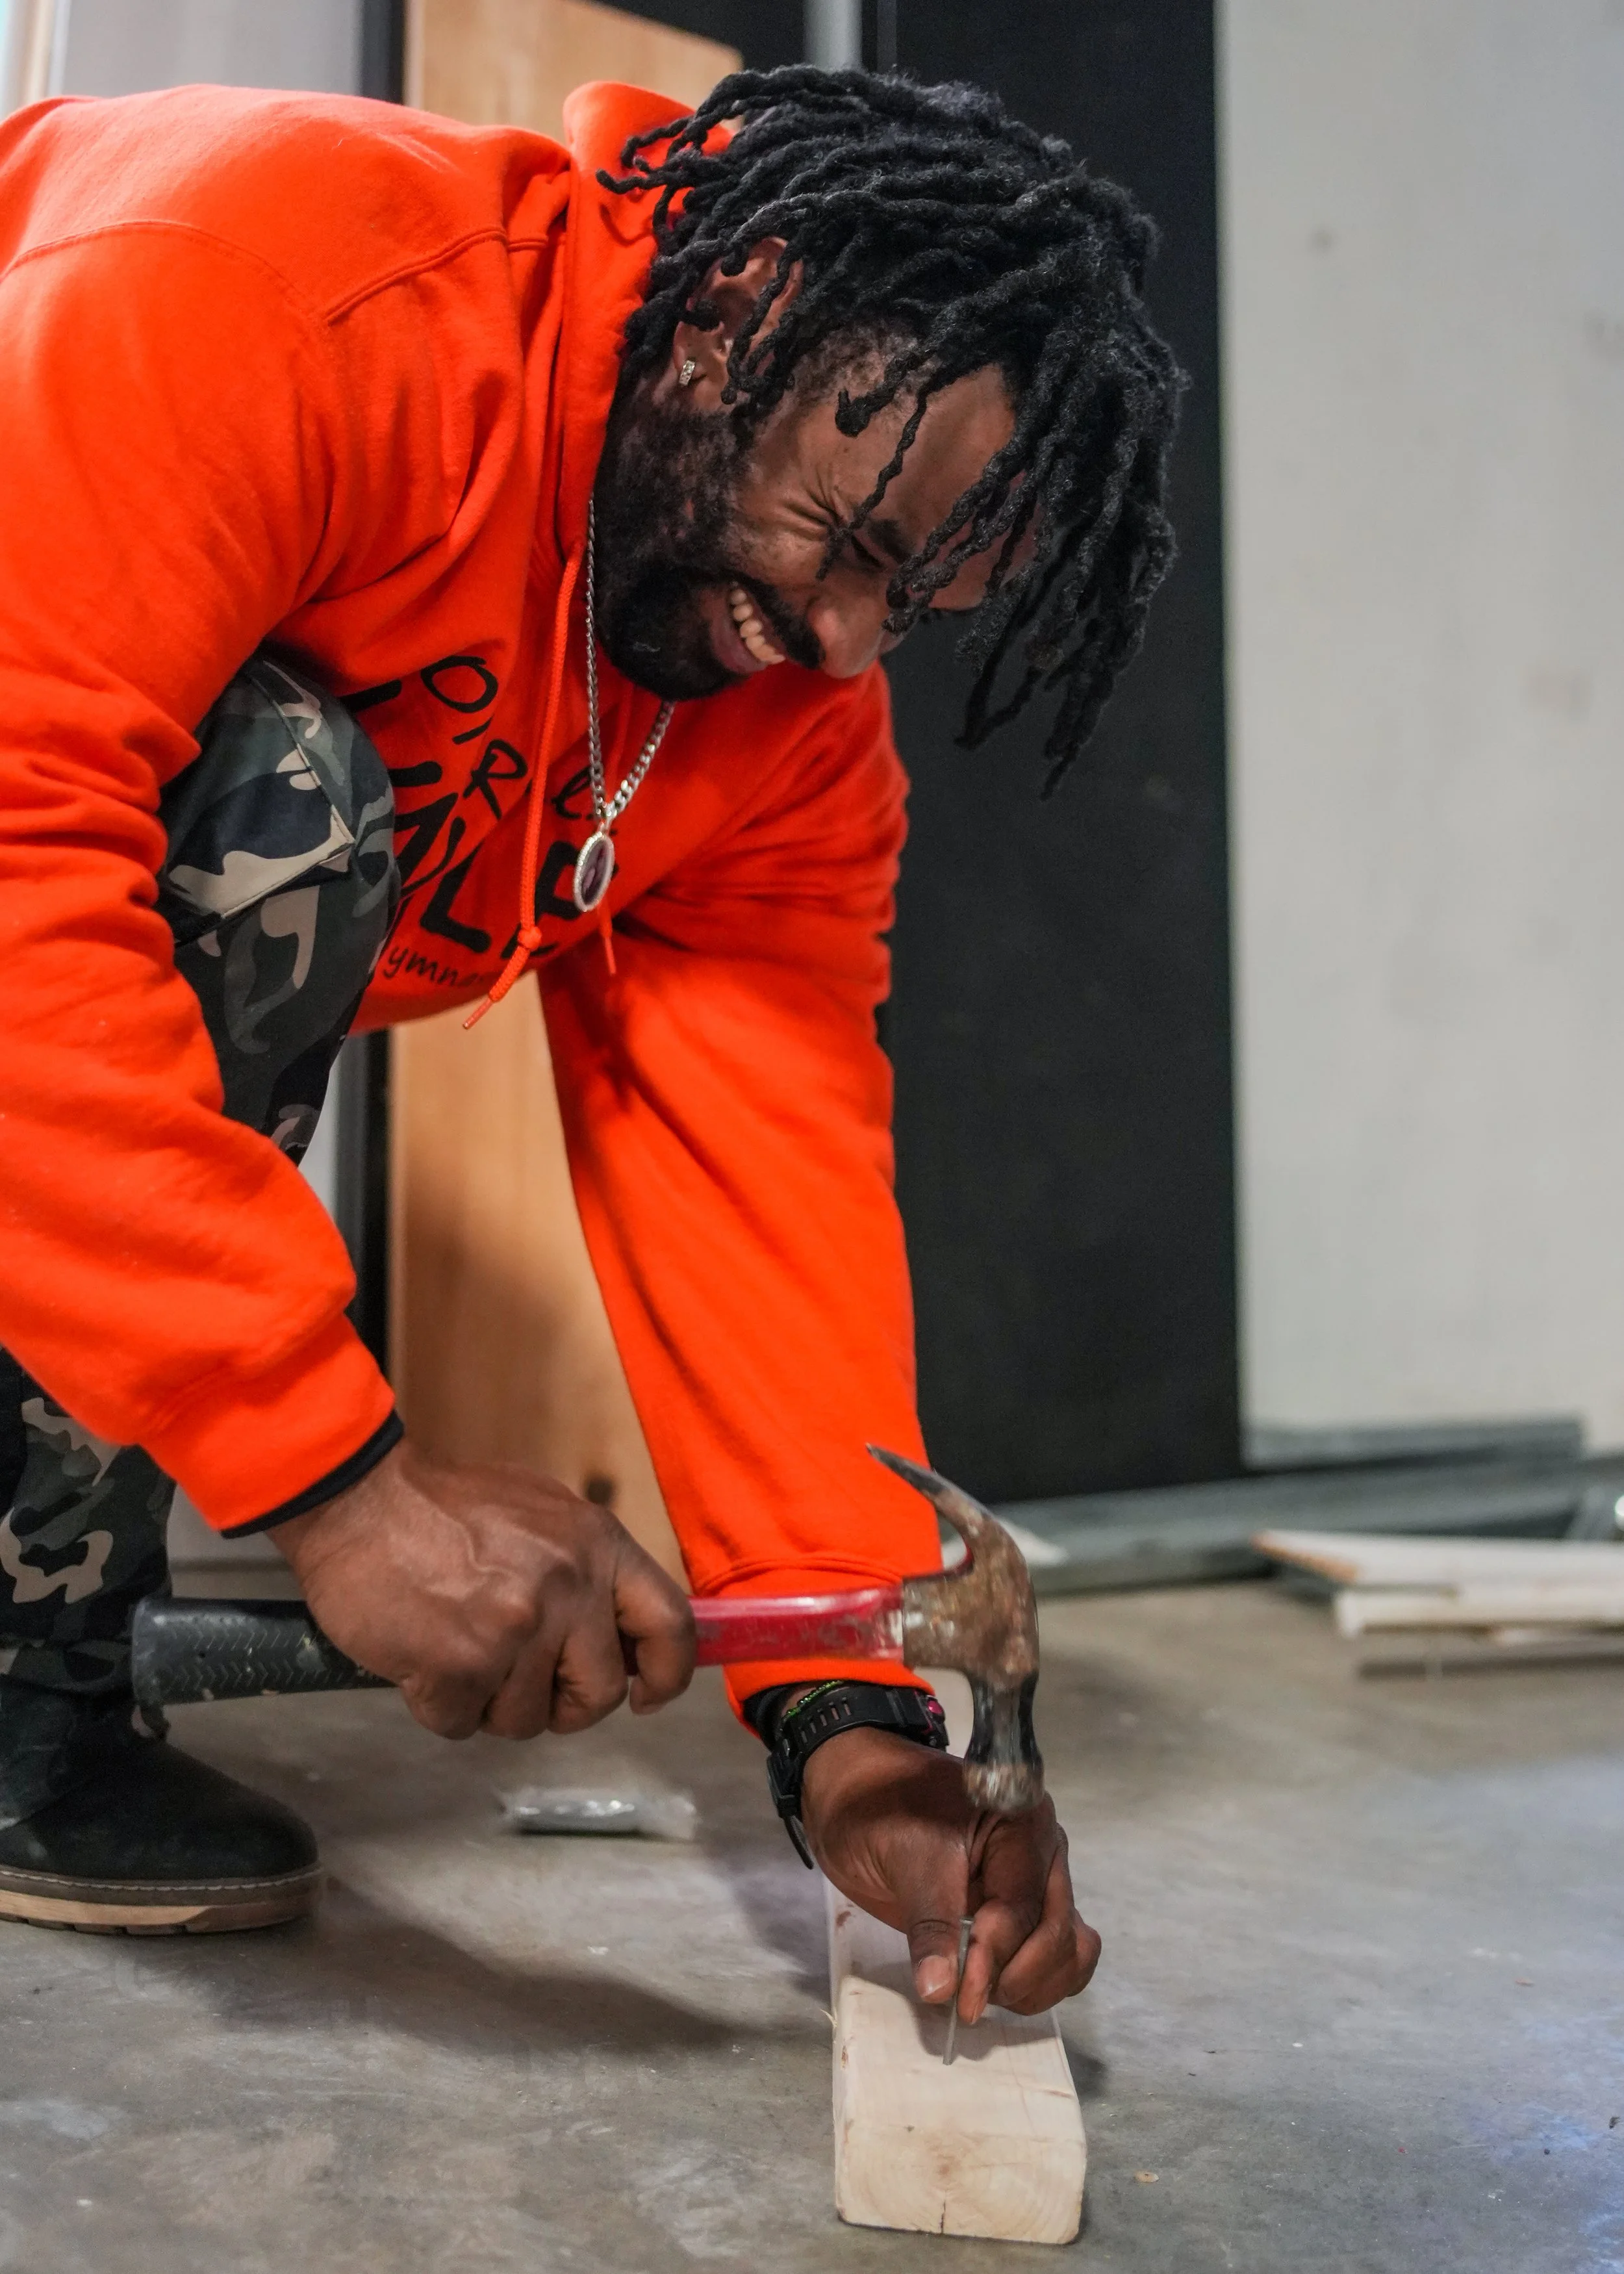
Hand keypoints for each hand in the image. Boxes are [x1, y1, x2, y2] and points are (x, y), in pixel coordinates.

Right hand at [272, 1440, 693, 1740]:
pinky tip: (422, 1659)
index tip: (646, 1695)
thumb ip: (586, 1569)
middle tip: (521, 1683)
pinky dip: (440, 1705)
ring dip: (491, 1703)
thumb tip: (618, 1632)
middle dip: (563, 1705)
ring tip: (458, 1650)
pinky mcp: (461, 1666)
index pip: (671, 1624)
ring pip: (526, 1719)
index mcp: (598, 1545)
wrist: (358, 1498)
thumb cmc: (442, 1507)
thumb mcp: (542, 1514)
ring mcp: (517, 1629)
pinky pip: (463, 1724)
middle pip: (601, 1692)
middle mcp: (569, 1587)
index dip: (668, 1674)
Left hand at [799, 1723, 1099, 2019]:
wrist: (863, 1799)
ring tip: (977, 1993)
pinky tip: (995, 1989)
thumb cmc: (883, 1811)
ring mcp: (1039, 1883)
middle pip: (1056, 1933)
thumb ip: (929, 1925)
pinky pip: (1059, 1956)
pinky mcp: (1026, 1912)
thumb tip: (941, 1990)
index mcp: (1021, 1822)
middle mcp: (1043, 1853)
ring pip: (1069, 1950)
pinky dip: (1037, 1983)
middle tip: (965, 2000)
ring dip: (1031, 1986)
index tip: (962, 2001)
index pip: (1021, 1906)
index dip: (993, 1959)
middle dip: (1014, 1975)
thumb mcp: (904, 1859)